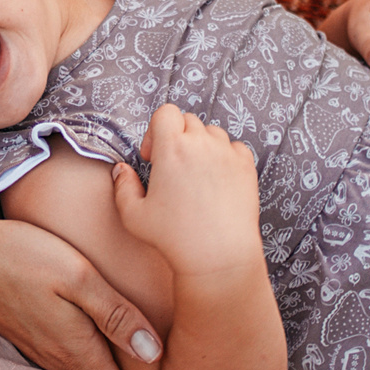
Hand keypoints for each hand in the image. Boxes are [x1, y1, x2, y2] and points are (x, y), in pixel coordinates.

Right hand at [109, 105, 262, 280]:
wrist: (218, 257)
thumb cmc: (174, 238)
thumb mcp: (133, 216)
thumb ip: (122, 186)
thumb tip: (122, 169)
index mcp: (171, 149)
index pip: (166, 112)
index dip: (156, 129)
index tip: (155, 155)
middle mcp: (201, 144)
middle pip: (188, 120)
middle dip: (178, 138)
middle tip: (174, 168)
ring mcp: (227, 154)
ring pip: (212, 133)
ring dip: (202, 146)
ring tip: (196, 175)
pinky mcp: (247, 167)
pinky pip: (235, 148)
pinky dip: (226, 157)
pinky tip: (217, 180)